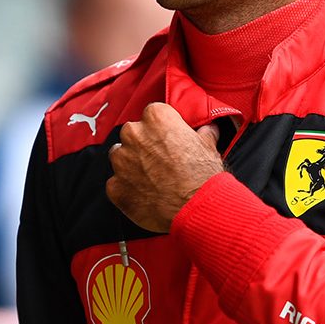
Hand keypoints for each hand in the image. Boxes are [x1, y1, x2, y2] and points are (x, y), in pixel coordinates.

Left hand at [106, 102, 222, 232]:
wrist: (196, 209)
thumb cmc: (203, 176)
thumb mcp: (209, 146)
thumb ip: (203, 133)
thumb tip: (207, 130)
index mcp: (155, 118)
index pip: (152, 115)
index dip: (161, 129)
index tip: (168, 140)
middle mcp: (133, 134)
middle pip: (133, 134)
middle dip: (144, 145)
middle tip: (161, 161)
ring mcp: (121, 161)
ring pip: (120, 157)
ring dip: (132, 165)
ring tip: (153, 179)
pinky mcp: (114, 186)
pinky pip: (117, 183)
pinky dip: (127, 189)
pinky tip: (145, 196)